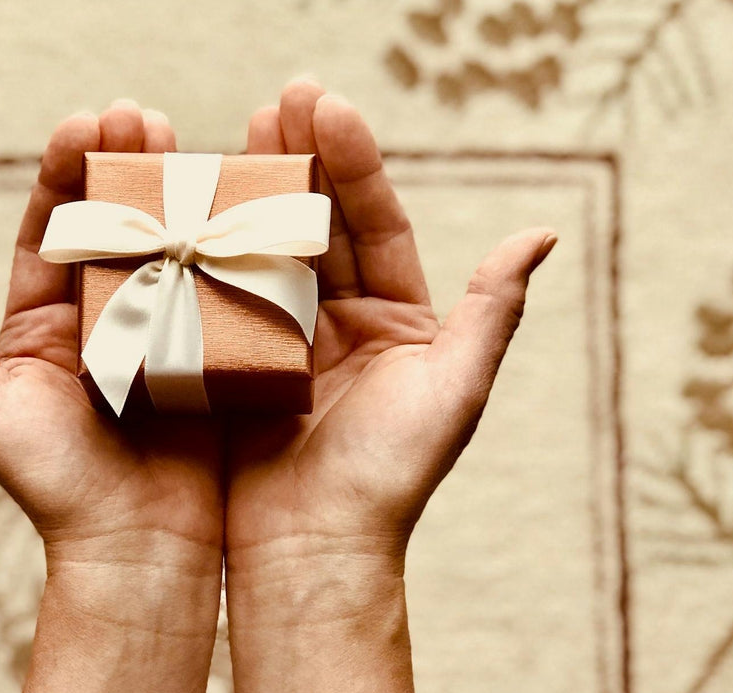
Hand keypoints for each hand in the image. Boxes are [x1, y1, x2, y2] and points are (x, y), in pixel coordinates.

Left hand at [0, 100, 222, 692]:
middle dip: (123, 165)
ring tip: (186, 139)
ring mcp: (160, 331)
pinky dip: (221, 242)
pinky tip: (231, 200)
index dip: (65, 174)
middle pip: (112, 225)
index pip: (52, 230)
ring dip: (174, 190)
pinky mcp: (209, 351)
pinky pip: (215, 286)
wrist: (134, 545)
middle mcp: (103, 318)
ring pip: (165, 245)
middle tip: (141, 117)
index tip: (85, 124)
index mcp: (45, 322)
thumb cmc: (50, 481)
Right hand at [224, 80, 556, 692]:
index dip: (353, 163)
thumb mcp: (452, 391)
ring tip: (235, 133)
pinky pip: (221, 295)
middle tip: (278, 100)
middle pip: (318, 224)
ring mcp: (281, 339)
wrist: (312, 551)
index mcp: (394, 320)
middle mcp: (339, 321)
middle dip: (299, 159)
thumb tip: (541, 233)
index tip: (326, 106)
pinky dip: (208, 250)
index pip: (374, 223)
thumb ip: (492, 311)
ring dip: (251, 191)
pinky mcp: (233, 363)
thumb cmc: (389, 478)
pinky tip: (191, 206)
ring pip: (267, 250)